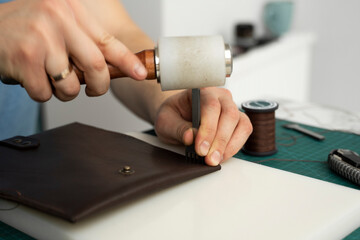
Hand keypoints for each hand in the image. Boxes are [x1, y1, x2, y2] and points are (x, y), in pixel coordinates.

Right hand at [0, 0, 146, 101]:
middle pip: (96, 66)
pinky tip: (32, 78)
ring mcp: (40, 38)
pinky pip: (45, 93)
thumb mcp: (60, 24)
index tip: (141, 74)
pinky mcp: (24, 58)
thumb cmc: (27, 29)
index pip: (108, 41)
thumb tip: (112, 67)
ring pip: (70, 85)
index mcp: (71, 10)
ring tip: (52, 79)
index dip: (127, 61)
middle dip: (99, 86)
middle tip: (95, 90)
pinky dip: (42, 93)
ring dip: (65, 92)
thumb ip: (84, 41)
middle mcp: (57, 19)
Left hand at [154, 87, 252, 165]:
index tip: (200, 148)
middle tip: (209, 159)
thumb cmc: (173, 115)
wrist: (177, 117)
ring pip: (241, 124)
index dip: (208, 128)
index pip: (210, 106)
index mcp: (202, 91)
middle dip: (219, 140)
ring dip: (229, 145)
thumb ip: (177, 128)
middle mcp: (220, 97)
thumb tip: (190, 137)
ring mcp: (231, 108)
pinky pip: (244, 132)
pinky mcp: (238, 121)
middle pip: (229, 115)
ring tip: (214, 160)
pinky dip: (234, 146)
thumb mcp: (166, 121)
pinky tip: (221, 156)